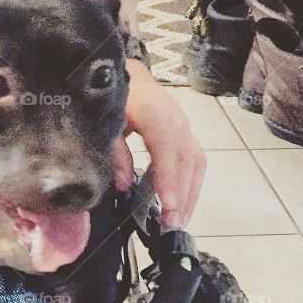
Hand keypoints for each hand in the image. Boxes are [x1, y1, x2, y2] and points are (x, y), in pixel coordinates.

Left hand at [116, 60, 206, 227]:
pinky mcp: (188, 134)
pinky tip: (183, 207)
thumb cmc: (115, 100)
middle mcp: (175, 117)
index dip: (168, 175)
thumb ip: (114, 152)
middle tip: (172, 224)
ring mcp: (185, 125)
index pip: (166, 145)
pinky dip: (192, 186)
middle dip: (181, 194)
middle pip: (186, 158)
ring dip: (190, 194)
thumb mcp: (107, 122)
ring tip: (179, 222)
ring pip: (196, 162)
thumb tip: (122, 185)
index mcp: (152, 109)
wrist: (130, 78)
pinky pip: (196, 162)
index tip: (168, 204)